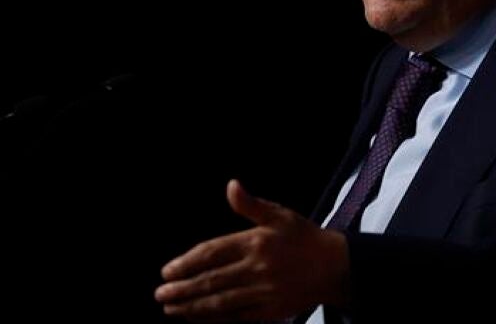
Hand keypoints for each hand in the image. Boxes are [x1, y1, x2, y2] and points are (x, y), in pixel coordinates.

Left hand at [155, 179, 347, 321]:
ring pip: (220, 302)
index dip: (186, 263)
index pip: (212, 253)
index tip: (166, 272)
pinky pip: (235, 317)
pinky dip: (213, 319)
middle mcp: (257, 268)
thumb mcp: (280, 215)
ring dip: (192, 307)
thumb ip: (251, 205)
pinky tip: (195, 317)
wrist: (335, 266)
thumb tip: (231, 186)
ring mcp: (263, 292)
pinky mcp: (269, 311)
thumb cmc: (304, 237)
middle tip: (159, 294)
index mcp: (256, 242)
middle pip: (211, 281)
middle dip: (182, 289)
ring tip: (170, 308)